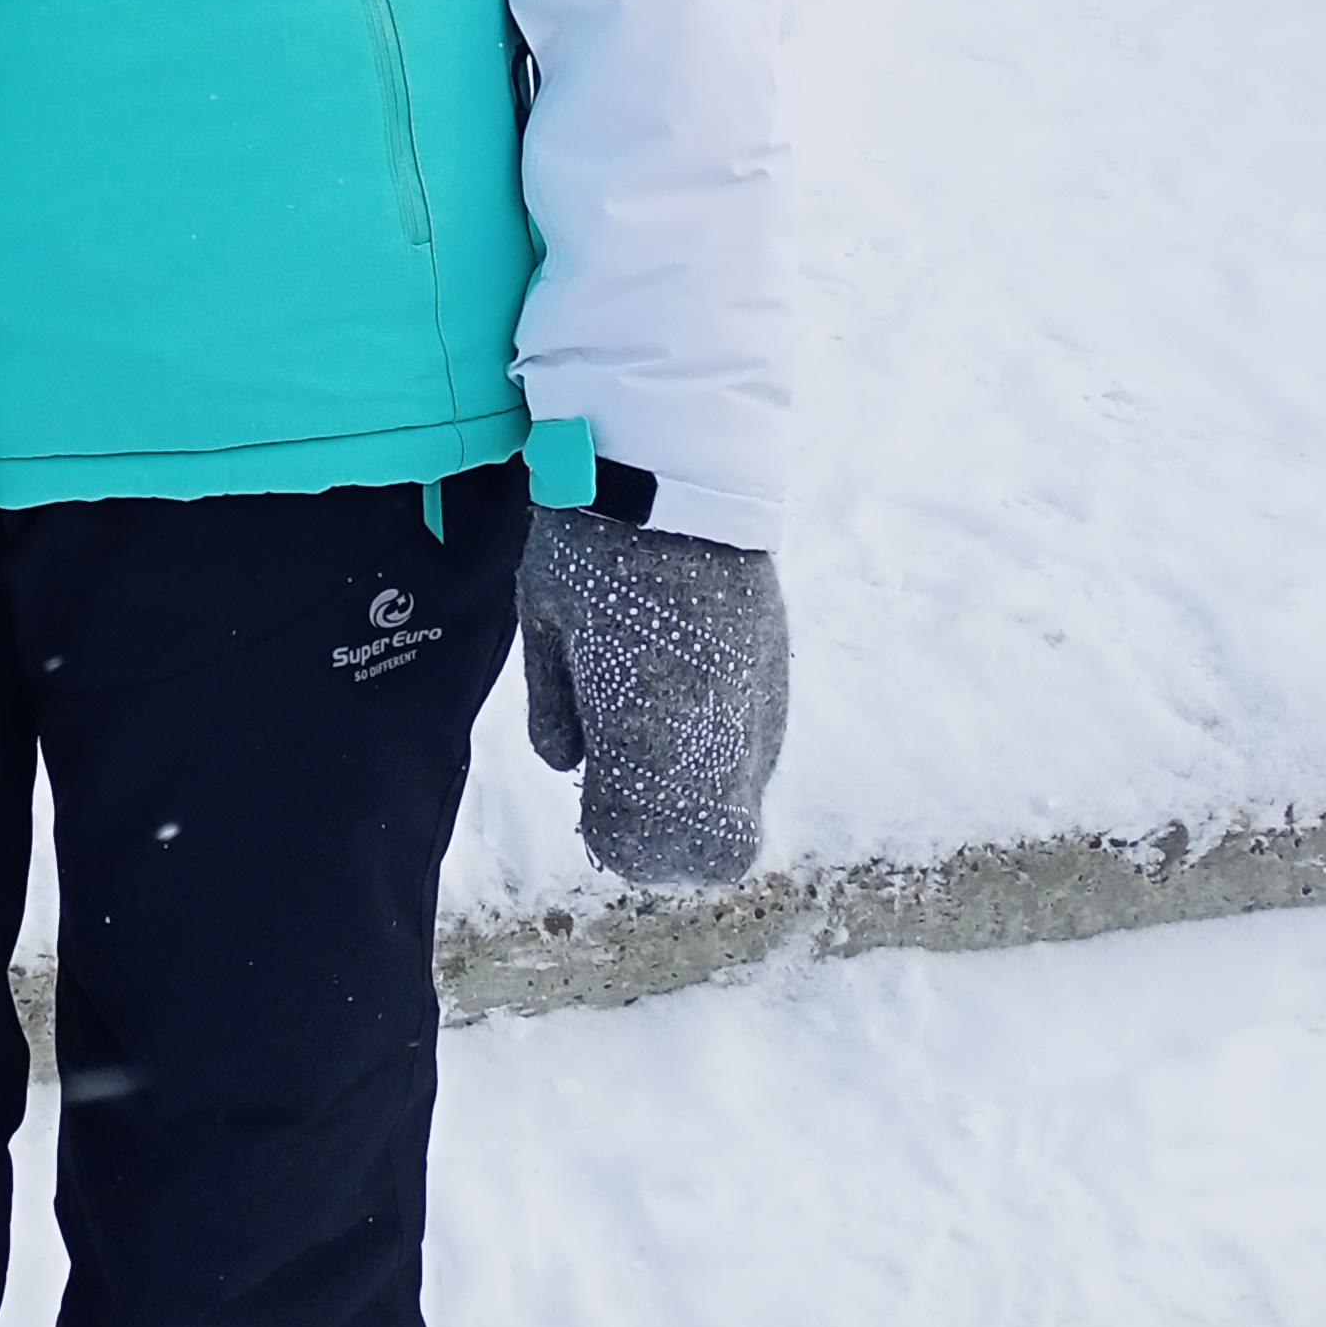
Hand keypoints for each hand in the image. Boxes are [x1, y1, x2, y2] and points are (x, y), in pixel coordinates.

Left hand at [518, 505, 788, 888]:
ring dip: (702, 792)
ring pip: (743, 805)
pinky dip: (728, 750)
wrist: (672, 474)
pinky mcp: (780, 676)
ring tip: (661, 726)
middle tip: (628, 772)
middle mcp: (714, 740)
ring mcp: (759, 709)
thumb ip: (556, 713)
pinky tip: (693, 697)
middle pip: (708, 853)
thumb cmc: (588, 552)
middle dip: (665, 832)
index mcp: (642, 739)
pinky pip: (760, 750)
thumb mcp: (545, 631)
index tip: (592, 788)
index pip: (637, 851)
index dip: (609, 831)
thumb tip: (572, 763)